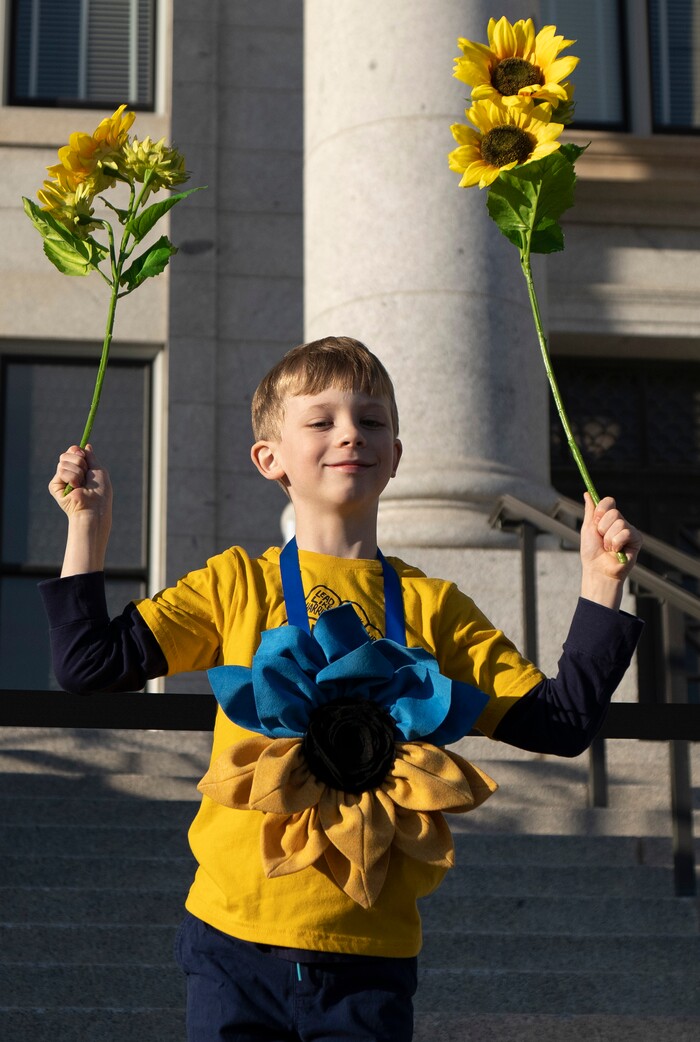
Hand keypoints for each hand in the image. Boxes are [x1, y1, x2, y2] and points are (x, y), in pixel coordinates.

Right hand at [49, 444, 112, 519]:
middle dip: (78, 461)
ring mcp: (61, 480)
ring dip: (77, 472)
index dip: (76, 450)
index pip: (71, 452)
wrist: (95, 507)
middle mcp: (69, 474)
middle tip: (85, 473)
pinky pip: (61, 471)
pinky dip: (72, 477)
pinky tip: (76, 487)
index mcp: (79, 470)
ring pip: (63, 462)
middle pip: (65, 455)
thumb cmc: (100, 492)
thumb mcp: (98, 470)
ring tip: (82, 484)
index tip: (82, 453)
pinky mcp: (55, 486)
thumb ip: (91, 457)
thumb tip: (86, 446)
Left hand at [580, 493, 641, 608]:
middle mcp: (620, 522)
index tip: (596, 521)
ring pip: (619, 523)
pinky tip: (616, 551)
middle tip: (601, 539)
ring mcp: (629, 530)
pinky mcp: (636, 539)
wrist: (598, 569)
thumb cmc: (591, 552)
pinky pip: (626, 533)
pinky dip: (617, 543)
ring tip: (608, 548)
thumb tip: (587, 494)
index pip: (609, 502)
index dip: (601, 510)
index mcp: (608, 518)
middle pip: (614, 512)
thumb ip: (590, 511)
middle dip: (603, 528)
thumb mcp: (587, 528)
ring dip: (609, 538)